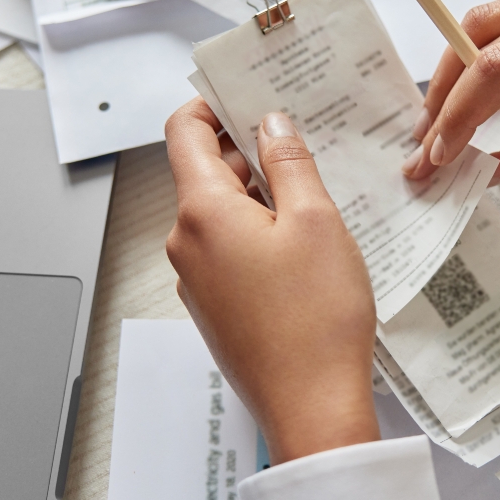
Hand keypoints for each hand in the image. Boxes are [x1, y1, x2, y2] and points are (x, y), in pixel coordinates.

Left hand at [165, 98, 379, 463]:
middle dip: (249, 152)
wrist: (312, 406)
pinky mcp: (215, 309)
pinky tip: (303, 247)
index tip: (243, 94)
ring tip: (314, 198)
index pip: (183, 133)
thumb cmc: (316, 319)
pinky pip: (229, 252)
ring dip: (259, 197)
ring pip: (220, 215)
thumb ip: (289, 162)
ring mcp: (196, 281)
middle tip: (300, 142)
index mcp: (202, 212)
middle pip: (205, 174)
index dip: (211, 104)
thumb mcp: (316, 221)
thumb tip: (271, 123)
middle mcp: (186, 244)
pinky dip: (258, 235)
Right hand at [402, 0, 499, 185]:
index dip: (456, 114)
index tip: (439, 152)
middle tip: (430, 137)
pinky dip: (491, 47)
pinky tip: (485, 84)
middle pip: (481, 33)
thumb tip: (491, 173)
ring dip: (462, 62)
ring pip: (494, 16)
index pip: (497, 69)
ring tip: (447, 113)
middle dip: (444, 88)